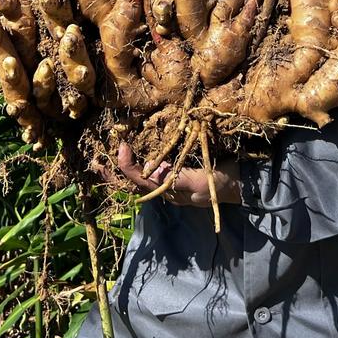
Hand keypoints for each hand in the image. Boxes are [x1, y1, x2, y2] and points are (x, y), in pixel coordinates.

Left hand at [115, 142, 241, 206]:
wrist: (242, 183)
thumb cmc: (221, 181)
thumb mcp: (199, 179)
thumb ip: (177, 177)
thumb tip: (153, 172)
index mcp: (170, 191)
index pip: (140, 180)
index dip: (127, 165)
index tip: (121, 146)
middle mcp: (167, 189)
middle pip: (133, 184)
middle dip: (113, 174)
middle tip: (95, 163)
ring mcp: (172, 184)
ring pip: (139, 180)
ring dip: (121, 171)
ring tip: (104, 161)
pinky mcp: (179, 175)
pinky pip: (153, 173)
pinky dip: (137, 167)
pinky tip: (132, 156)